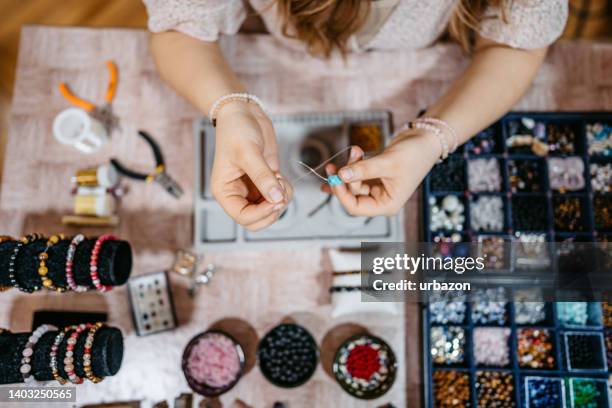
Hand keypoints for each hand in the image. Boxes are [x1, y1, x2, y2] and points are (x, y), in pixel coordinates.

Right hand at [211, 101, 292, 230]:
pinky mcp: (266, 181)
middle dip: (273, 210)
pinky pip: (279, 196)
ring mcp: (253, 188)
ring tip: (279, 178)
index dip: (261, 214)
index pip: (243, 217)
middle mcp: (238, 193)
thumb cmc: (236, 130)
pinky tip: (280, 175)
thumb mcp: (248, 152)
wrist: (244, 112)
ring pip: (271, 210)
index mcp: (225, 191)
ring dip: (281, 199)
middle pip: (257, 220)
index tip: (275, 200)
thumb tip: (276, 198)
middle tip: (280, 193)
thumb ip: (263, 177)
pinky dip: (285, 190)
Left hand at [322, 129, 439, 215]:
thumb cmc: (415, 155)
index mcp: (386, 205)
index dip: (341, 194)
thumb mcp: (388, 163)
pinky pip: (357, 174)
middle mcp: (381, 200)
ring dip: (350, 166)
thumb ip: (363, 170)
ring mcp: (377, 188)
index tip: (334, 177)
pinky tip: (354, 153)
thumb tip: (341, 175)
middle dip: (345, 177)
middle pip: (352, 195)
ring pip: (353, 182)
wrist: (426, 140)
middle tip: (337, 162)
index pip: (355, 207)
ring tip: (356, 150)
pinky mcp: (375, 176)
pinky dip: (354, 163)